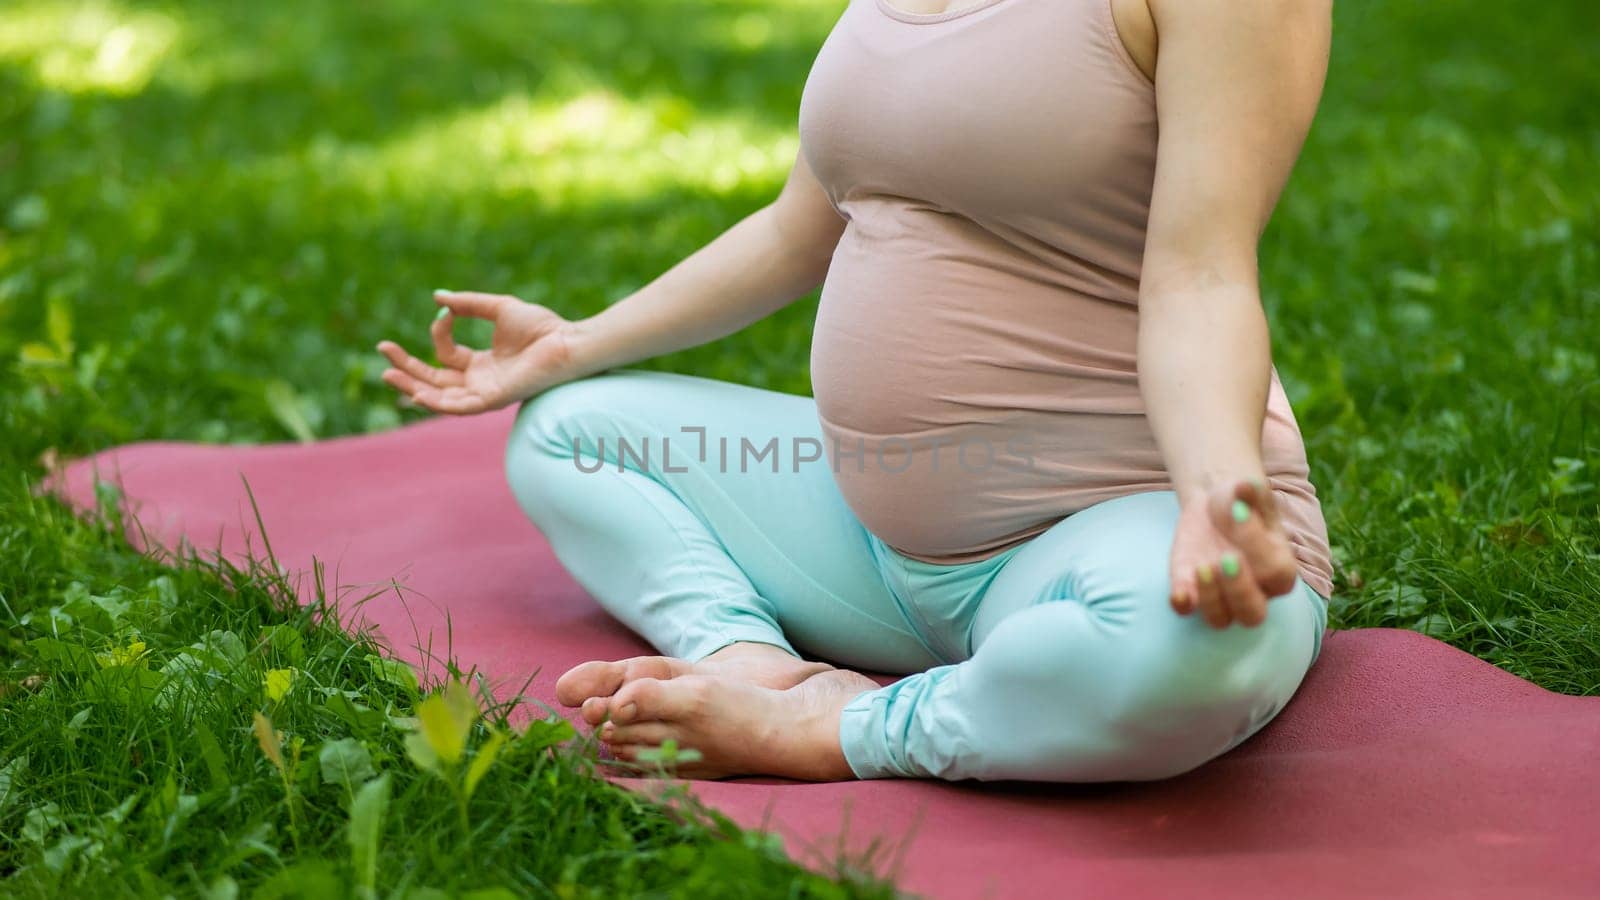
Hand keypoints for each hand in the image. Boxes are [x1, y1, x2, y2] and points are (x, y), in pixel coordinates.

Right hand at [376, 290, 574, 414]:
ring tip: (387, 373)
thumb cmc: (542, 326)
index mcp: (482, 363)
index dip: (439, 332)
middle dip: (406, 367)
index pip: (446, 354)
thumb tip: (438, 297)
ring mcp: (485, 393)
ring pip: (440, 397)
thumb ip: (468, 304)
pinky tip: (417, 393)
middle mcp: (480, 381)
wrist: (567, 341)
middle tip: (382, 349)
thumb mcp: (499, 308)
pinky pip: (460, 407)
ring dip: (412, 386)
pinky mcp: (493, 400)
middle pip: (434, 380)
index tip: (445, 312)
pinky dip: (438, 403)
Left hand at [1168, 479, 1299, 627]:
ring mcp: (1221, 596)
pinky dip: (1183, 603)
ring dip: (1210, 599)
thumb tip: (1245, 486)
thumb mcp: (1248, 494)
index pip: (1274, 571)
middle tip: (1226, 559)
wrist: (1214, 508)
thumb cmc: (1241, 503)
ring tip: (1201, 566)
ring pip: (1221, 620)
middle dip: (1239, 590)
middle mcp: (1254, 592)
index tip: (1237, 514)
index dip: (1256, 546)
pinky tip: (1178, 591)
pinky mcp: (1191, 591)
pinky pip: (1187, 609)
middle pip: (1253, 613)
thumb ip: (1250, 492)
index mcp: (1280, 568)